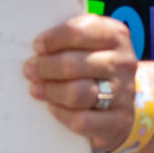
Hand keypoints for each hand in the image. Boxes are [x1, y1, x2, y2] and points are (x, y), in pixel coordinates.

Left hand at [23, 14, 139, 152]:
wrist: (122, 99)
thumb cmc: (95, 66)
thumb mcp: (88, 44)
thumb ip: (67, 42)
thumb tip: (37, 52)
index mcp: (115, 35)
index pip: (80, 32)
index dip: (53, 39)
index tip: (38, 47)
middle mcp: (123, 62)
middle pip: (75, 64)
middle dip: (46, 67)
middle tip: (29, 69)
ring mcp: (124, 93)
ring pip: (78, 93)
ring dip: (51, 90)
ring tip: (36, 88)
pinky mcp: (119, 120)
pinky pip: (82, 120)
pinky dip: (61, 113)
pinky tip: (51, 105)